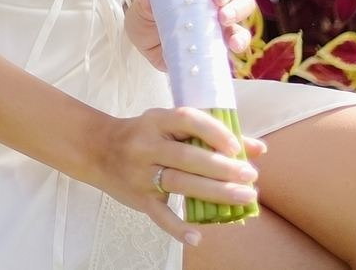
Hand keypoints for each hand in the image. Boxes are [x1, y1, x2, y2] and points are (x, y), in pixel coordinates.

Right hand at [88, 107, 266, 247]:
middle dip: (222, 168)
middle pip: (187, 157)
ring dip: (214, 192)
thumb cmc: (143, 135)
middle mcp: (146, 145)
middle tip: (250, 177)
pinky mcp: (138, 197)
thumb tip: (259, 149)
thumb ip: (211, 135)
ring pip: (179, 183)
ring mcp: (140, 173)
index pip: (186, 119)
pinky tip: (197, 236)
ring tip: (244, 198)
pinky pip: (158, 214)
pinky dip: (177, 227)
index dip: (213, 132)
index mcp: (155, 121)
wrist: (97, 149)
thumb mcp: (169, 127)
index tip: (236, 146)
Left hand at [127, 0, 256, 72]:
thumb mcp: (139, 9)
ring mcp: (223, 13)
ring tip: (223, 18)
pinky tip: (234, 44)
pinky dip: (242, 38)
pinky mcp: (227, 37)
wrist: (149, 49)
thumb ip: (144, 2)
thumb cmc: (147, 19)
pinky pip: (242, 35)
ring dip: (238, 8)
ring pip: (244, 2)